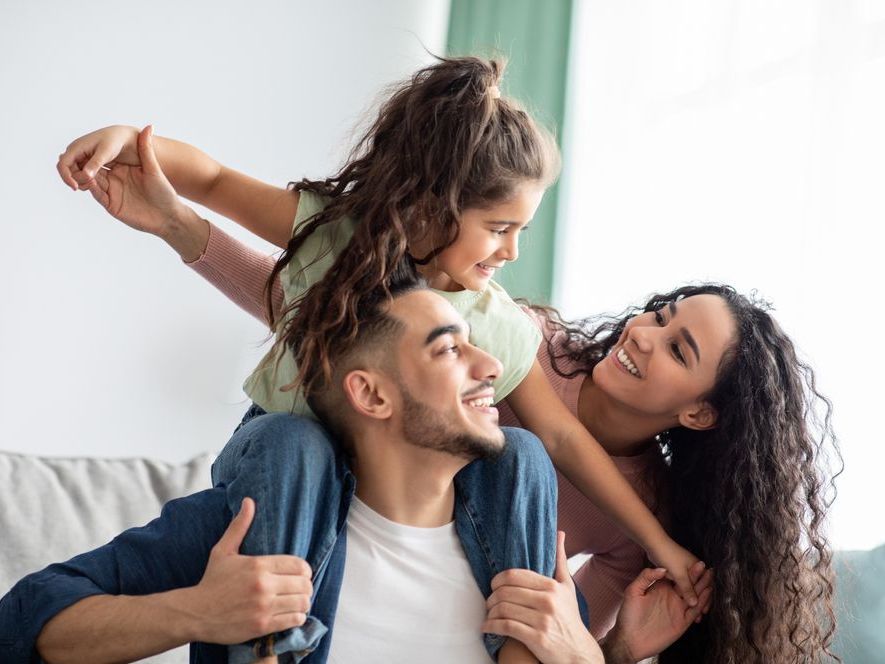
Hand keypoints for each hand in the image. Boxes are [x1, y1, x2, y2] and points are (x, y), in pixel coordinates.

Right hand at [57, 125, 140, 190]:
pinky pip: (83, 174)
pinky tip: (98, 182)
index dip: (66, 177)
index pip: (63, 164)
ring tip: (95, 184)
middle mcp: (76, 152)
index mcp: (77, 147)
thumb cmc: (116, 141)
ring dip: (82, 181)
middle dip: (77, 180)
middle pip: (68, 172)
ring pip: (75, 174)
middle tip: (92, 185)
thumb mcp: (106, 152)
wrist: (125, 137)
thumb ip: (95, 164)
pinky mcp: (89, 162)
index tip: (75, 187)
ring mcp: (82, 158)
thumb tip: (85, 175)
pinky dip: (88, 179)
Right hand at [82, 125, 188, 236]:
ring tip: (81, 170)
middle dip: (81, 165)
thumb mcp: (154, 169)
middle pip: (90, 171)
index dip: (90, 155)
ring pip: (91, 182)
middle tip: (74, 159)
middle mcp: (114, 180)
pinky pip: (98, 195)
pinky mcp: (112, 205)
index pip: (99, 160)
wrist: (169, 215)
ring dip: (83, 176)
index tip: (83, 148)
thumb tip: (149, 126)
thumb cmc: (165, 193)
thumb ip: (147, 148)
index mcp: (121, 169)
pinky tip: (89, 181)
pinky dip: (92, 188)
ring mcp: (112, 193)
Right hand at [180, 497, 313, 643]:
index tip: (300, 574)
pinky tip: (291, 614)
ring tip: (297, 601)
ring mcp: (263, 607)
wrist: (195, 612)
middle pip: (304, 584)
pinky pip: (294, 620)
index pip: (299, 565)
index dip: (304, 570)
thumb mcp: (224, 550)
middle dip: (306, 586)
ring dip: (303, 602)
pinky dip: (297, 617)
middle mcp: (263, 585)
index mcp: (258, 565)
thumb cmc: (212, 581)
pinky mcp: (262, 625)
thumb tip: (249, 501)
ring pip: (303, 602)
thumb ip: (240, 526)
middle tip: (300, 588)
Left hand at [483, 532, 603, 663]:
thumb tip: (559, 533)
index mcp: (552, 586)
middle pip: (506, 592)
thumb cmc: (570, 617)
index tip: (494, 586)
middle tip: (489, 601)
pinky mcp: (537, 638)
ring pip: (503, 609)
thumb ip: (560, 560)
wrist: (578, 653)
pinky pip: (506, 627)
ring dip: (490, 612)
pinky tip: (487, 627)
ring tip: (489, 614)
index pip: (514, 575)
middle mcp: (547, 601)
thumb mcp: (567, 587)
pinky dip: (491, 626)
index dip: (498, 580)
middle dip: (492, 597)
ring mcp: (542, 620)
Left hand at [606, 562, 713, 661]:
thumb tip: (662, 569)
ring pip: (694, 597)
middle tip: (711, 569)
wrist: (629, 638)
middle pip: (689, 586)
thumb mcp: (634, 590)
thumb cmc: (628, 613)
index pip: (678, 577)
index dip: (689, 571)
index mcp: (661, 588)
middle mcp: (671, 597)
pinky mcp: (682, 622)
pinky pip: (694, 610)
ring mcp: (677, 609)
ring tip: (712, 579)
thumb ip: (646, 577)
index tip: (700, 563)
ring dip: (703, 588)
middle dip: (700, 578)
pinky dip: (702, 602)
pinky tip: (708, 594)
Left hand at [646, 536, 704, 607]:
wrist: (654, 544)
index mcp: (698, 568)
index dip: (707, 599)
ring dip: (692, 600)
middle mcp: (692, 571)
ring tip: (694, 614)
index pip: (707, 586)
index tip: (705, 611)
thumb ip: (687, 589)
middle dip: (701, 602)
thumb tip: (695, 603)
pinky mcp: (675, 573)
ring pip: (690, 590)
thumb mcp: (679, 574)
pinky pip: (682, 588)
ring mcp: (683, 573)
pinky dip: (684, 596)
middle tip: (700, 616)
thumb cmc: (668, 556)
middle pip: (699, 590)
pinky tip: (682, 605)